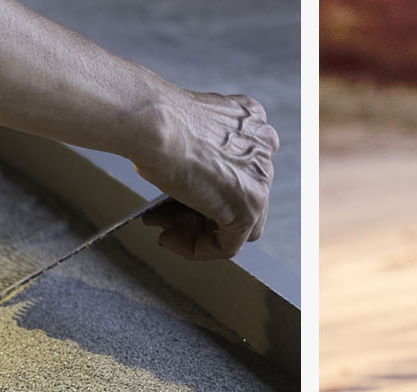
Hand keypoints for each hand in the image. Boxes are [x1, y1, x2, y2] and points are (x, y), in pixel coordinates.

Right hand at [134, 90, 277, 258]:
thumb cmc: (156, 119)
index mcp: (252, 125)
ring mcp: (260, 178)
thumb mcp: (185, 132)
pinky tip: (169, 239)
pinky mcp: (250, 206)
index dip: (202, 187)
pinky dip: (197, 248)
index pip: (236, 171)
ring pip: (235, 223)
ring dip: (193, 229)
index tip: (174, 195)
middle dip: (196, 209)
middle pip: (235, 197)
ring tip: (159, 225)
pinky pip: (228, 243)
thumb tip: (192, 184)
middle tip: (162, 214)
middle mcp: (263, 149)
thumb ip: (200, 155)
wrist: (152, 122)